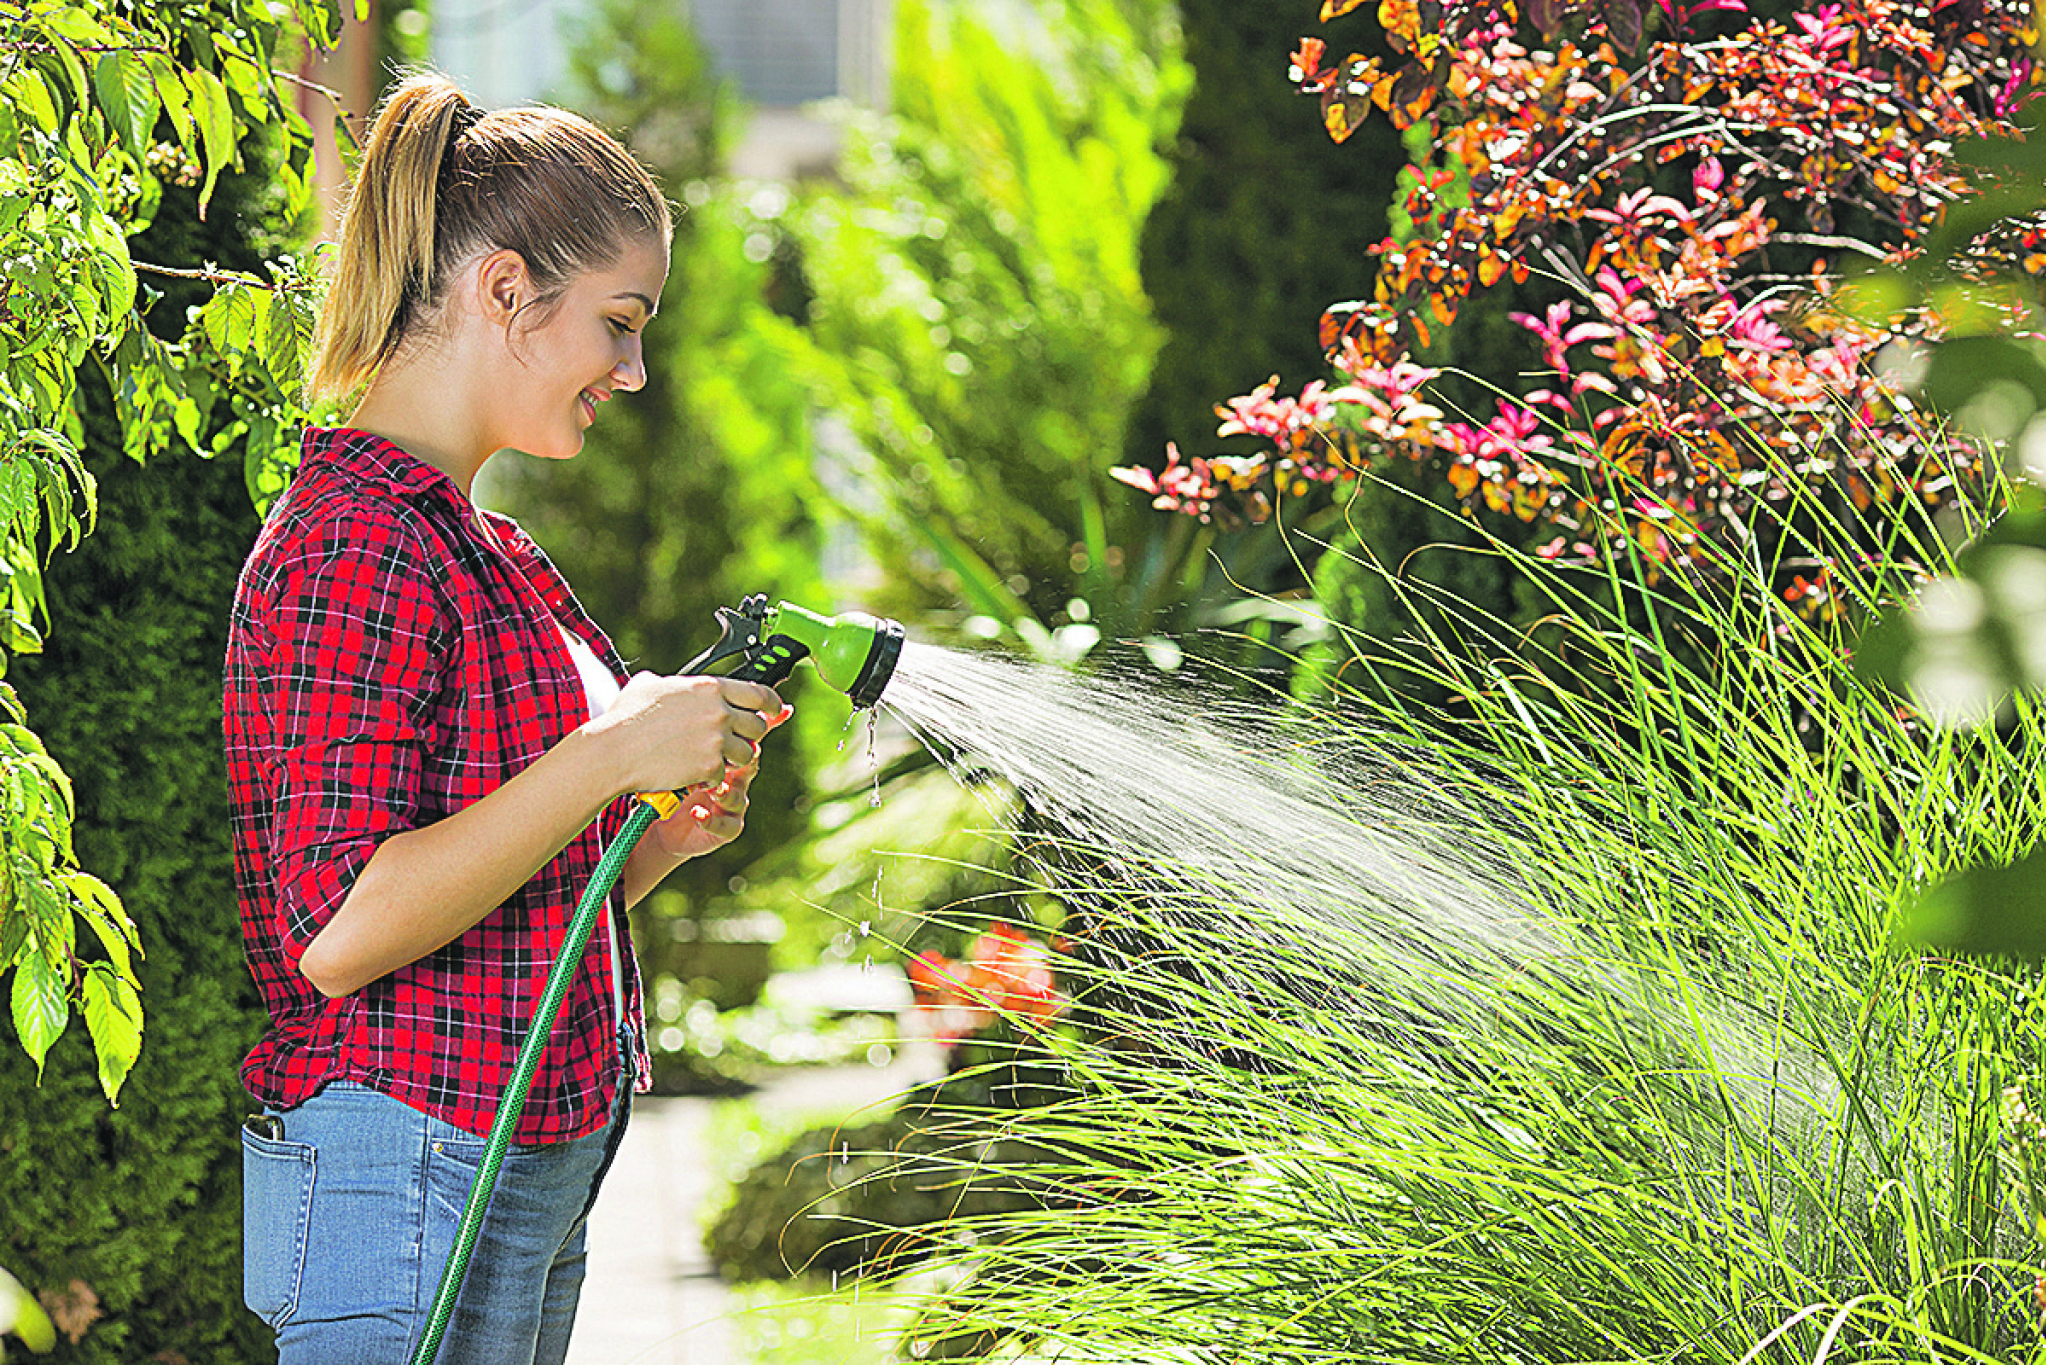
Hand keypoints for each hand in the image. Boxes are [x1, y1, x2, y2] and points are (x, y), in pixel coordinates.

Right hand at [590, 673, 785, 796]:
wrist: (614, 752)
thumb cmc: (625, 719)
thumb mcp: (649, 685)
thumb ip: (672, 682)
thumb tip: (670, 681)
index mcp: (710, 688)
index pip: (760, 693)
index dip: (772, 703)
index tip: (776, 710)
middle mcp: (720, 712)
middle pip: (758, 726)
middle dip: (748, 735)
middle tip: (731, 741)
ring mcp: (717, 740)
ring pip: (747, 754)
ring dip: (733, 759)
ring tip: (710, 759)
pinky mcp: (710, 767)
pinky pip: (725, 775)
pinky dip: (712, 777)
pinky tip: (692, 773)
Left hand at [647, 703, 791, 860]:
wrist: (656, 816)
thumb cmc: (667, 773)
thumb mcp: (669, 738)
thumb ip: (677, 711)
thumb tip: (669, 678)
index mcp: (725, 749)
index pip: (749, 732)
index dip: (764, 721)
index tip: (770, 710)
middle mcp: (734, 775)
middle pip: (751, 761)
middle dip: (745, 756)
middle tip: (734, 751)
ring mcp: (732, 802)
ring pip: (742, 795)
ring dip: (729, 790)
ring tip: (716, 787)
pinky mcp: (723, 827)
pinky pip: (728, 825)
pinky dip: (713, 818)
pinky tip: (697, 811)